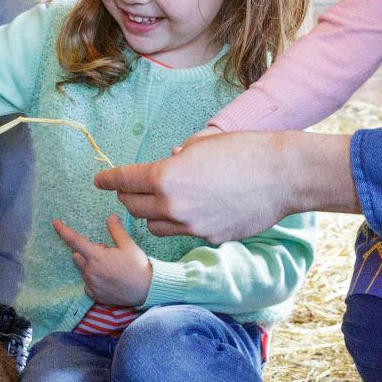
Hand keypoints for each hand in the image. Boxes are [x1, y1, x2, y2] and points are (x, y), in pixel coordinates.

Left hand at [52, 214, 151, 306]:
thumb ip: (116, 230)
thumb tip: (111, 216)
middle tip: (105, 252)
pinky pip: (88, 284)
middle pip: (77, 256)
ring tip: (110, 267)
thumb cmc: (138, 266)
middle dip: (86, 252)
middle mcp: (90, 271)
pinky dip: (93, 280)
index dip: (63, 230)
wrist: (147, 290)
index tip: (54, 223)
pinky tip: (108, 279)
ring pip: (83, 270)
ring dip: (90, 266)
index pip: (74, 240)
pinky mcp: (95, 295)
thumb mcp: (128, 245)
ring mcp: (92, 284)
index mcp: (97, 256)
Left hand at [96, 130, 358, 241]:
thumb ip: (181, 156)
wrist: (283, 175)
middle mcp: (173, 205)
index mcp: (166, 177)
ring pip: (156, 226)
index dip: (108, 179)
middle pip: (135, 207)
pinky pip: (186, 233)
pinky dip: (185, 223)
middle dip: (128, 197)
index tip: (99, 180)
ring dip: (154, 214)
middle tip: (131, 190)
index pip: (125, 181)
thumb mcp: (204, 143)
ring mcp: (192, 227)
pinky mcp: (211, 239)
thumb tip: (171, 160)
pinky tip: (198, 210)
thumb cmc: (245, 150)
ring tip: (163, 203)